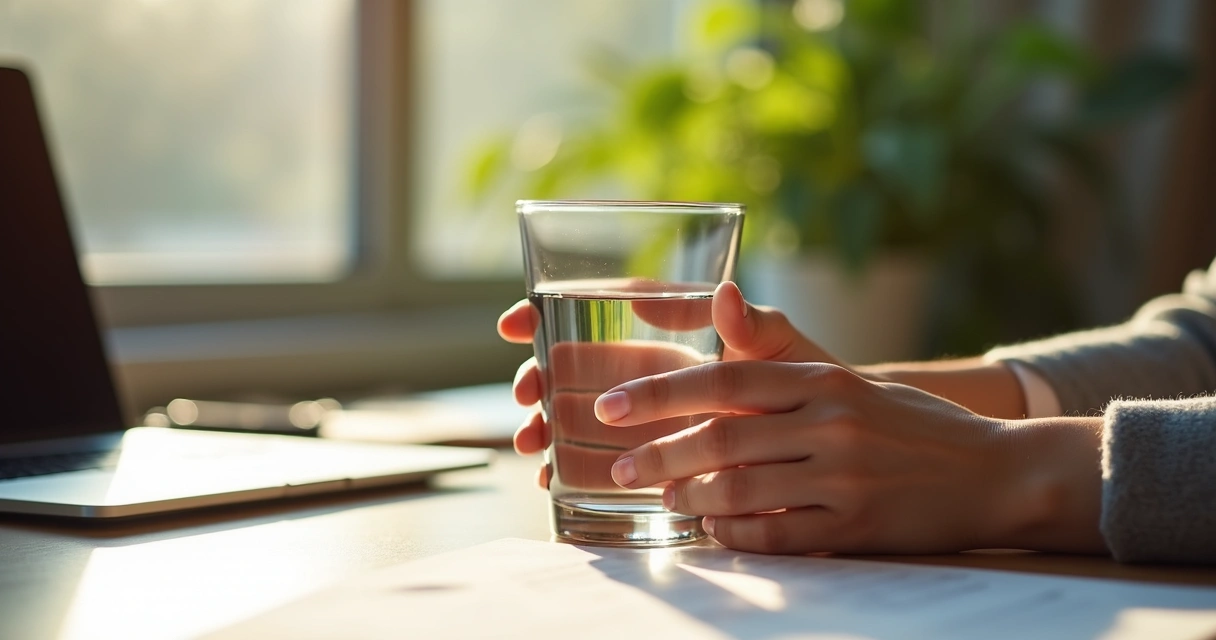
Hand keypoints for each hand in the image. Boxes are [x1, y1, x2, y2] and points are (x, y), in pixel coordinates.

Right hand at [497, 281, 848, 486]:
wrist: (833, 447)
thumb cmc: (807, 388)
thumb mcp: (784, 352)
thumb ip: (752, 326)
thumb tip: (725, 292)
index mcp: (674, 333)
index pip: (598, 311)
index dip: (547, 312)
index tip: (513, 322)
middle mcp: (652, 372)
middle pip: (575, 366)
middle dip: (538, 376)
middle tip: (522, 392)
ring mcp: (648, 418)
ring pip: (576, 414)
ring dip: (544, 424)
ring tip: (530, 440)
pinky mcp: (653, 460)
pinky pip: (598, 461)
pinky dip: (568, 468)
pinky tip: (551, 479)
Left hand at [595, 361, 1104, 554]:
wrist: (994, 471)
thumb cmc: (907, 424)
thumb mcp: (847, 379)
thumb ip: (779, 358)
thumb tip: (719, 304)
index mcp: (822, 379)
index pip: (724, 377)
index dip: (660, 393)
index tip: (609, 406)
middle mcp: (830, 422)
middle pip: (722, 435)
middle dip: (658, 453)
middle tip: (618, 465)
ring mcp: (843, 477)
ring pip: (741, 489)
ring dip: (690, 497)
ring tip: (662, 498)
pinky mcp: (856, 526)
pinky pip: (775, 535)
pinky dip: (734, 536)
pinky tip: (712, 531)